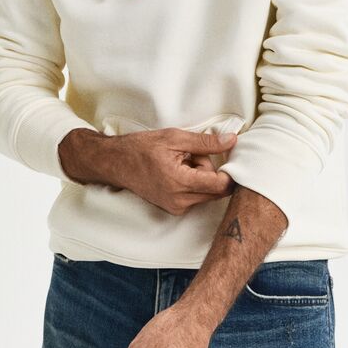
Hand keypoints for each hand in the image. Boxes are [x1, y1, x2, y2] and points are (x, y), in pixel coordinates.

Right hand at [59, 128, 236, 215]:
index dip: (229, 170)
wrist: (116, 162)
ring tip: (181, 162)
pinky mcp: (173, 209)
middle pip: (216, 189)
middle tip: (192, 155)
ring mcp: (176, 207)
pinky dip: (192, 184)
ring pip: (206, 193)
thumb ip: (206, 142)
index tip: (226, 156)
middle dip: (210, 171)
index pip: (221, 185)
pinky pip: (196, 196)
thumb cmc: (142, 148)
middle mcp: (180, 201)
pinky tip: (176, 172)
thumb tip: (232, 141)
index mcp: (181, 182)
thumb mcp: (176, 138)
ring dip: (201, 177)